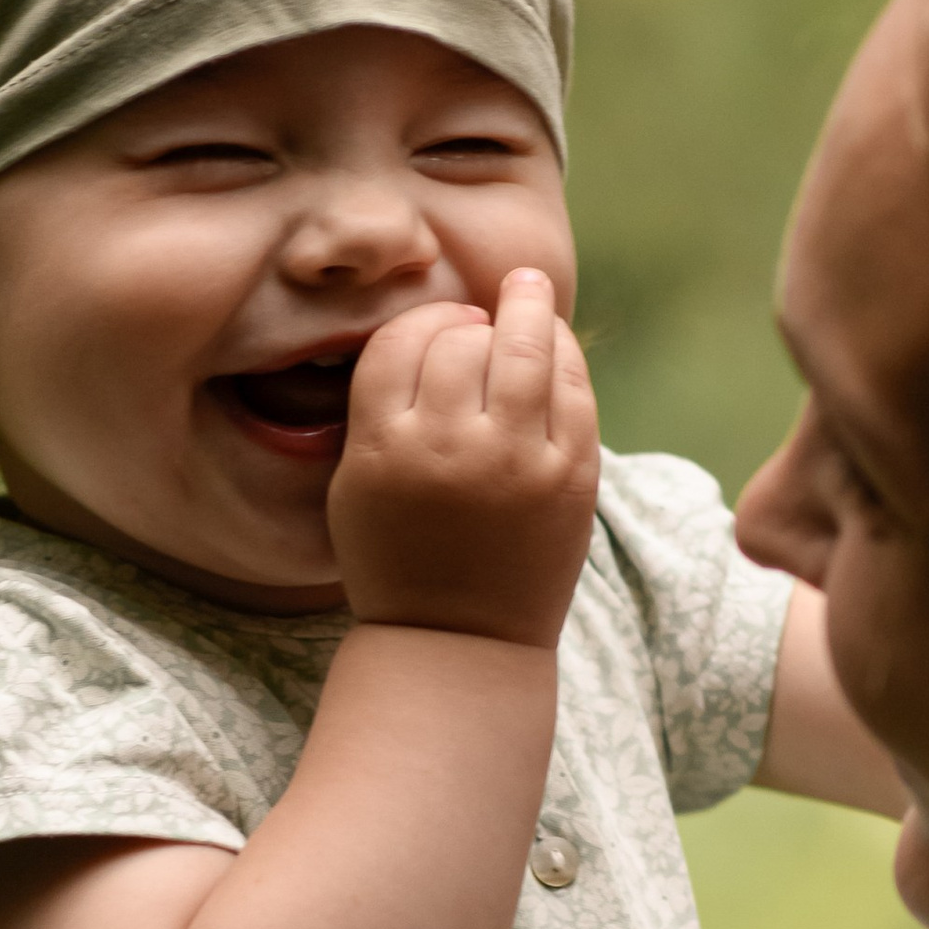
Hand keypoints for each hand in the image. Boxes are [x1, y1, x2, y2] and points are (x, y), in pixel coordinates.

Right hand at [327, 269, 600, 646]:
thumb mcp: (355, 486)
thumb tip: (437, 326)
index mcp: (383, 451)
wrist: (459, 640)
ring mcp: (516, 462)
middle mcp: (449, 450)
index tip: (439, 327)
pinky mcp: (572, 476)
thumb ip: (381, 410)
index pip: (400, 343)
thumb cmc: (398, 557)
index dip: (422, 322)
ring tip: (526, 289)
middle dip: (470, 321)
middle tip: (481, 317)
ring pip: (524, 347)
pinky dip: (563, 354)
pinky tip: (554, 344)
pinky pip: (573, 387)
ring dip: (527, 307)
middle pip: (461, 339)